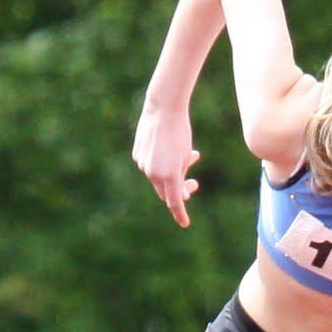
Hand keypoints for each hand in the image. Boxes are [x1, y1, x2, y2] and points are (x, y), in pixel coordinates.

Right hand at [132, 101, 200, 227]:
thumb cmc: (180, 132)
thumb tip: (177, 193)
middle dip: (180, 191)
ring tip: (192, 156)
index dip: (180, 214)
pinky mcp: (137, 154)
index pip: (175, 203)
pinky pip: (150, 165)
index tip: (185, 223)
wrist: (163, 108)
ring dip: (173, 173)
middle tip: (194, 183)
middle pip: (166, 192)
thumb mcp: (185, 156)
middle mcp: (153, 173)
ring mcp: (143, 164)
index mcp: (169, 176)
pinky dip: (162, 163)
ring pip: (159, 178)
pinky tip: (171, 149)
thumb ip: (181, 177)